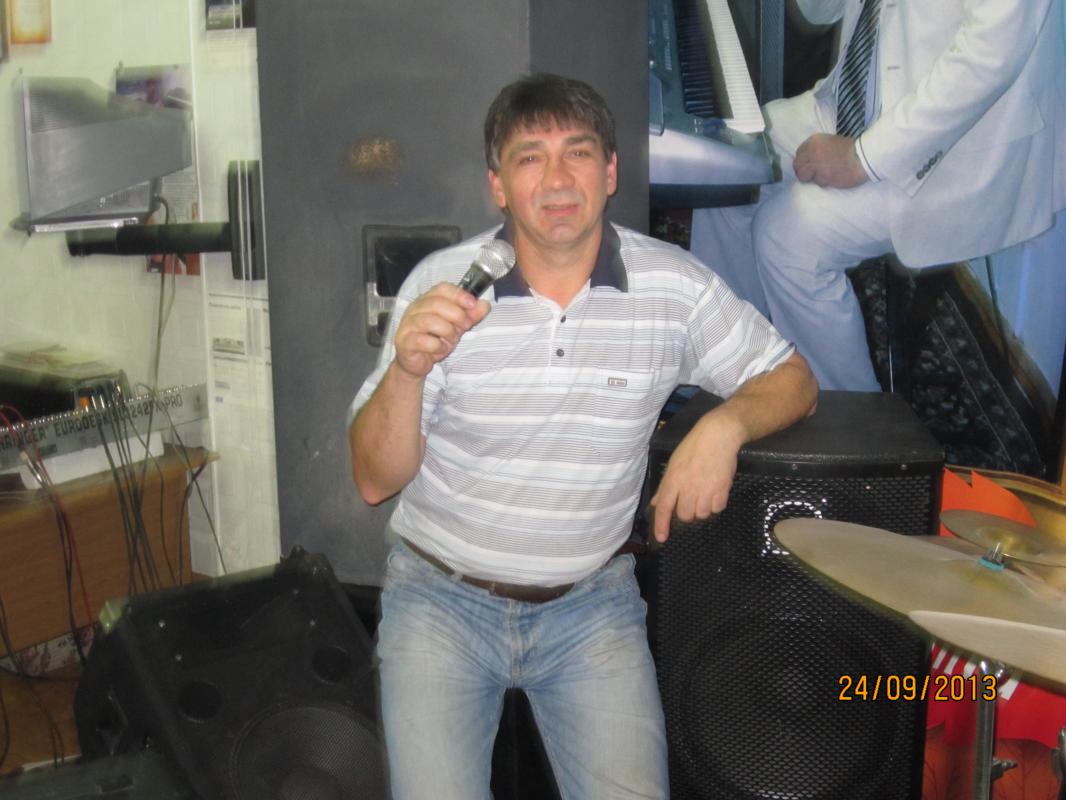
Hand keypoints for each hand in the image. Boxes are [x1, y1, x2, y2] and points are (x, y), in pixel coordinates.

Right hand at [393, 283, 489, 378]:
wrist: (415, 363)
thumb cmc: (434, 341)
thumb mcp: (456, 327)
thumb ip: (469, 316)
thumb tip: (484, 305)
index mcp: (427, 301)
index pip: (441, 289)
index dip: (458, 294)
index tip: (472, 304)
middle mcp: (415, 309)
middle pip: (435, 303)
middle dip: (456, 315)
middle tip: (464, 326)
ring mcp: (408, 325)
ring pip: (428, 320)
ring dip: (447, 330)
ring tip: (451, 339)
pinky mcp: (404, 342)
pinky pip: (422, 340)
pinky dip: (436, 345)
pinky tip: (440, 349)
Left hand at [649, 411, 744, 542]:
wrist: (718, 436)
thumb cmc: (693, 447)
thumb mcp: (674, 463)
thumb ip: (665, 486)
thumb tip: (656, 503)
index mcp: (673, 480)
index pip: (663, 508)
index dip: (661, 525)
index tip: (662, 538)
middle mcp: (688, 488)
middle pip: (685, 516)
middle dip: (686, 512)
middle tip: (690, 500)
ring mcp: (706, 490)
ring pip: (702, 514)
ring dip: (702, 509)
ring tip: (704, 493)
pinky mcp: (722, 490)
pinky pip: (717, 508)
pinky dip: (716, 504)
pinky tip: (715, 493)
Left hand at [793, 133, 868, 188]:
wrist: (863, 158)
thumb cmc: (852, 149)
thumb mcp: (832, 142)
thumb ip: (818, 149)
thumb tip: (810, 160)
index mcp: (814, 140)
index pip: (799, 153)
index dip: (804, 161)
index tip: (810, 165)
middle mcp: (811, 151)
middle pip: (797, 165)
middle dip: (803, 170)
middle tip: (811, 175)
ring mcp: (815, 165)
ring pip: (802, 175)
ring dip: (810, 178)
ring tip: (821, 177)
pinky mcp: (821, 177)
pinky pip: (816, 182)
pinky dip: (822, 182)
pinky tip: (831, 179)